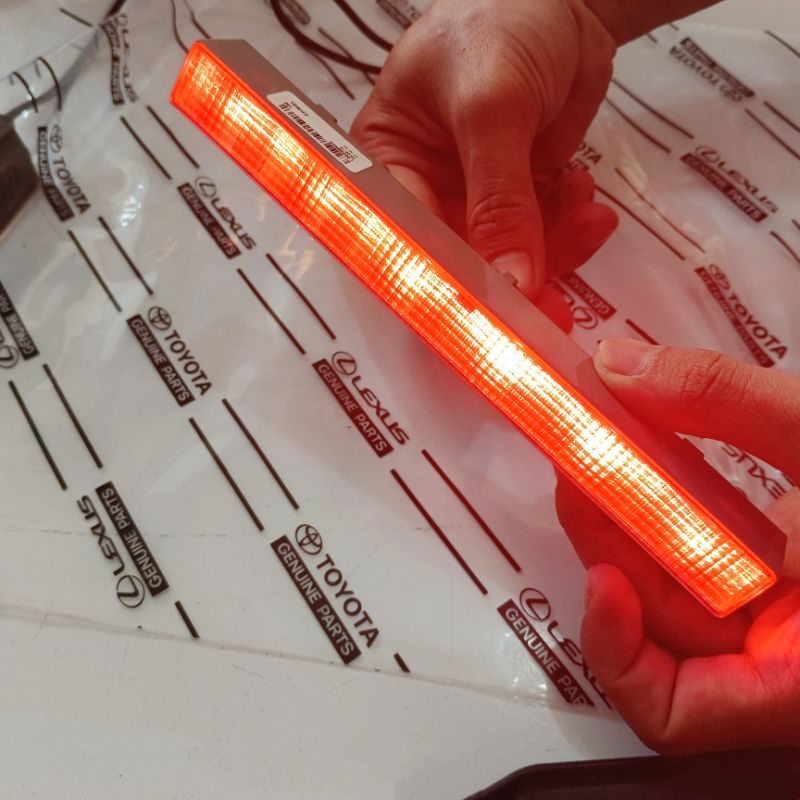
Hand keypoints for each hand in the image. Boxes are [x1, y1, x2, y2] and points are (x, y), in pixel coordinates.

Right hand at [350, 0, 618, 296]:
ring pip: (507, 260)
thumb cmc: (499, 23)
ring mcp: (474, 199)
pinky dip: (570, 229)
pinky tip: (585, 198)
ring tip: (585, 215)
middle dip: (508, 280)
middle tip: (550, 307)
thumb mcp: (491, 107)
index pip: (405, 245)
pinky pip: (543, 240)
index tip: (480, 321)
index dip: (438, 288)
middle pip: (458, 265)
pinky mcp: (519, 199)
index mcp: (386, 165)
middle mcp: (424, 191)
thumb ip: (499, 198)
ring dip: (553, 249)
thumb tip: (510, 282)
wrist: (566, 1)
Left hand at [556, 337, 799, 752]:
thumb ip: (726, 403)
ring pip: (682, 594)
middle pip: (662, 630)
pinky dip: (681, 520)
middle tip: (584, 465)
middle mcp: (792, 663)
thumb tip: (623, 367)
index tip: (599, 575)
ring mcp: (790, 627)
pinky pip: (714, 568)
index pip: (678, 714)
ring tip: (613, 451)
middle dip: (613, 544)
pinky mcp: (792, 591)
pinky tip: (665, 469)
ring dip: (640, 523)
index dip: (618, 651)